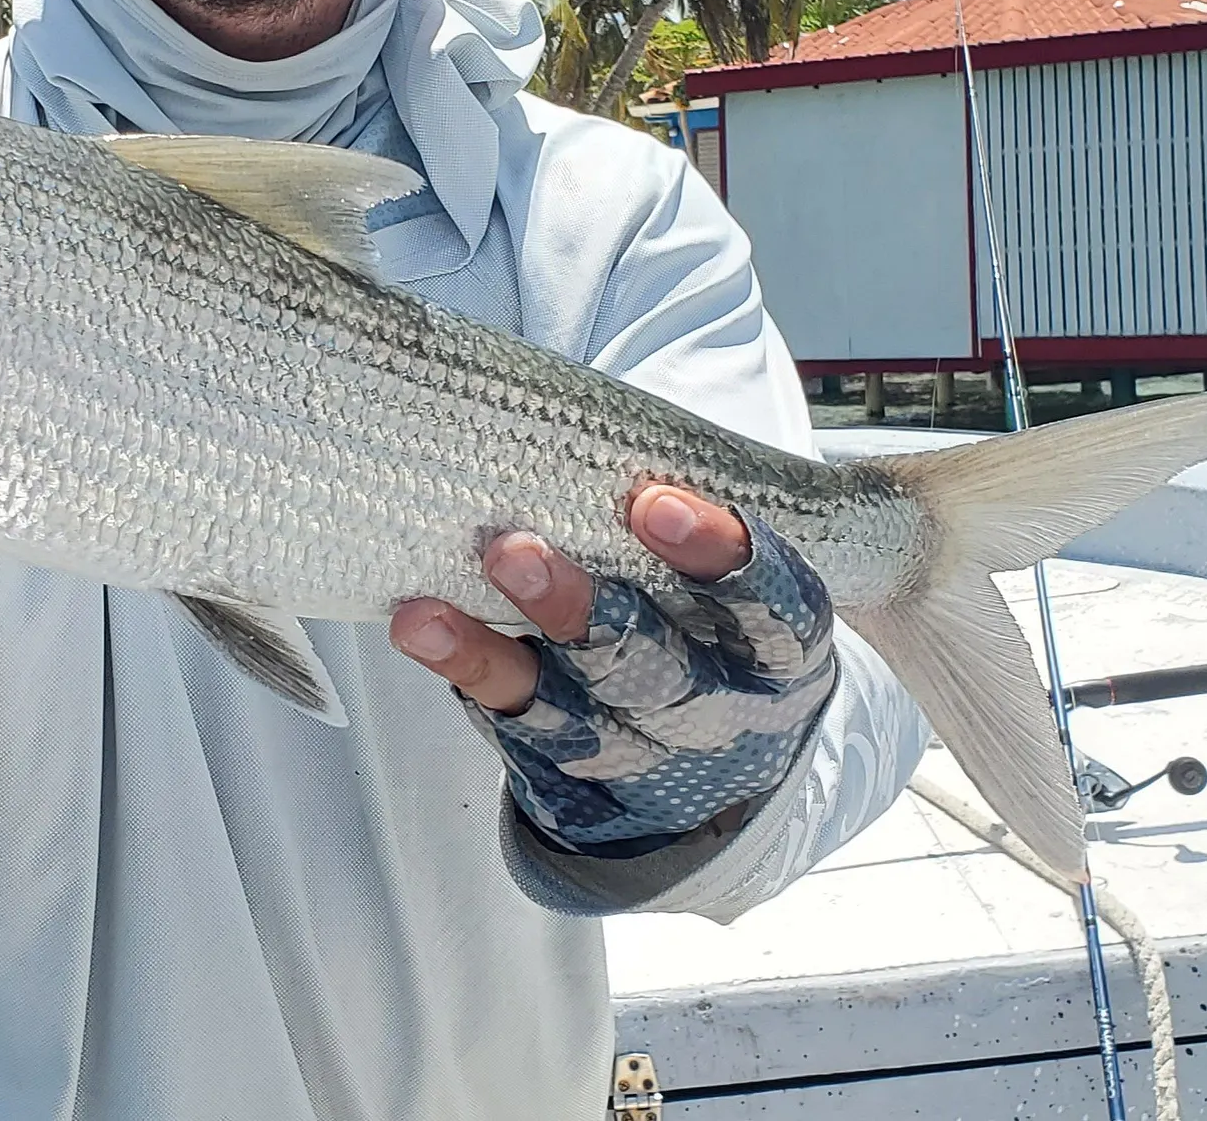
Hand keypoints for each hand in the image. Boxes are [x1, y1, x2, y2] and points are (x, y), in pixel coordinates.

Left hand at [391, 487, 836, 853]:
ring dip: (500, 647)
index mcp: (782, 653)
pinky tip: (425, 625)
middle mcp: (720, 714)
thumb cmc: (721, 624)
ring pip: (573, 702)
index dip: (716, 554)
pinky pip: (518, 723)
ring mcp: (644, 752)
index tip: (654, 502)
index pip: (769, 603)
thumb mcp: (743, 583)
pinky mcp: (577, 777)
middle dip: (583, 606)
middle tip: (519, 549)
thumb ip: (692, 518)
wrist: (720, 763)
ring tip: (437, 603)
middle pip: (656, 665)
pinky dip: (469, 668)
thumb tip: (593, 428)